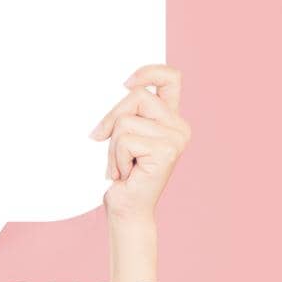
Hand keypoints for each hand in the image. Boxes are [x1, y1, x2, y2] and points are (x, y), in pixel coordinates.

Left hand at [89, 63, 189, 222]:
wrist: (127, 210)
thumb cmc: (122, 175)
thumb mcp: (122, 136)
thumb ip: (126, 113)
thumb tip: (113, 92)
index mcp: (171, 119)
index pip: (171, 78)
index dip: (149, 72)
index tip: (125, 83)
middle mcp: (180, 127)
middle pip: (137, 96)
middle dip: (112, 117)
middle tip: (102, 139)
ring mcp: (176, 138)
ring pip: (126, 121)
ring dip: (112, 146)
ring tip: (120, 165)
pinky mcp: (166, 151)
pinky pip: (125, 139)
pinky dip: (115, 158)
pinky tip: (124, 174)